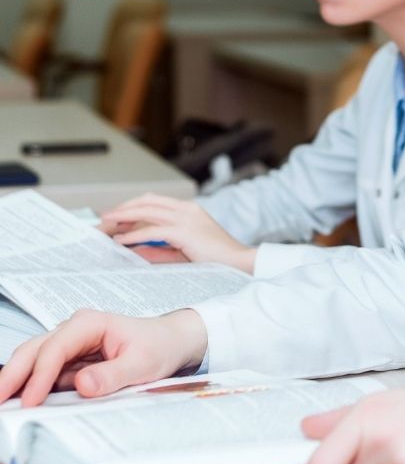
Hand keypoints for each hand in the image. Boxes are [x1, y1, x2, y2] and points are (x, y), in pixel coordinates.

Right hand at [0, 309, 207, 406]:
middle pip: (34, 351)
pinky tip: (22, 404)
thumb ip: (113, 375)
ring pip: (33, 361)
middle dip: (11, 376)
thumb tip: (82, 384)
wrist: (171, 341)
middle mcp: (75, 330)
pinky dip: (31, 387)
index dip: (40, 376)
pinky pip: (45, 373)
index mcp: (91, 324)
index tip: (30, 401)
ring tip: (4, 406)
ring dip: (16, 382)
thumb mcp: (143, 363)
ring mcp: (70, 344)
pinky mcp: (70, 360)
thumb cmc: (159, 346)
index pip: (56, 348)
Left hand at [101, 194, 256, 272]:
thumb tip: (135, 251)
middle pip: (148, 201)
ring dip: (124, 217)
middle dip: (124, 208)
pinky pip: (152, 230)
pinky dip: (134, 234)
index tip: (118, 216)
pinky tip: (121, 240)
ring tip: (108, 224)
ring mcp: (186, 218)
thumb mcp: (183, 252)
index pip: (155, 201)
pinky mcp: (185, 231)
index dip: (134, 206)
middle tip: (106, 216)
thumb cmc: (217, 260)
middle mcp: (187, 209)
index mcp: (189, 210)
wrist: (239, 262)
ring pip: (147, 211)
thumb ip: (160, 250)